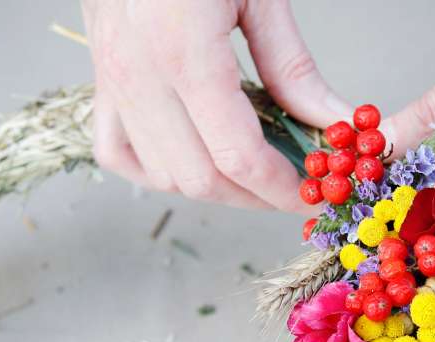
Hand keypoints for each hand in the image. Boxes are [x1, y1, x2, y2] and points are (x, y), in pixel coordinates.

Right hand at [81, 0, 350, 212]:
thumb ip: (294, 69)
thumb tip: (335, 124)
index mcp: (183, 52)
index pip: (239, 157)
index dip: (282, 188)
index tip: (315, 193)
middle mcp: (137, 75)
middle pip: (202, 179)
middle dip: (257, 196)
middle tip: (294, 186)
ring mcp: (110, 81)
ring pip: (164, 176)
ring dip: (216, 188)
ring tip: (257, 172)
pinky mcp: (99, 80)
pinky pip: (120, 153)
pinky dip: (158, 170)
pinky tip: (195, 158)